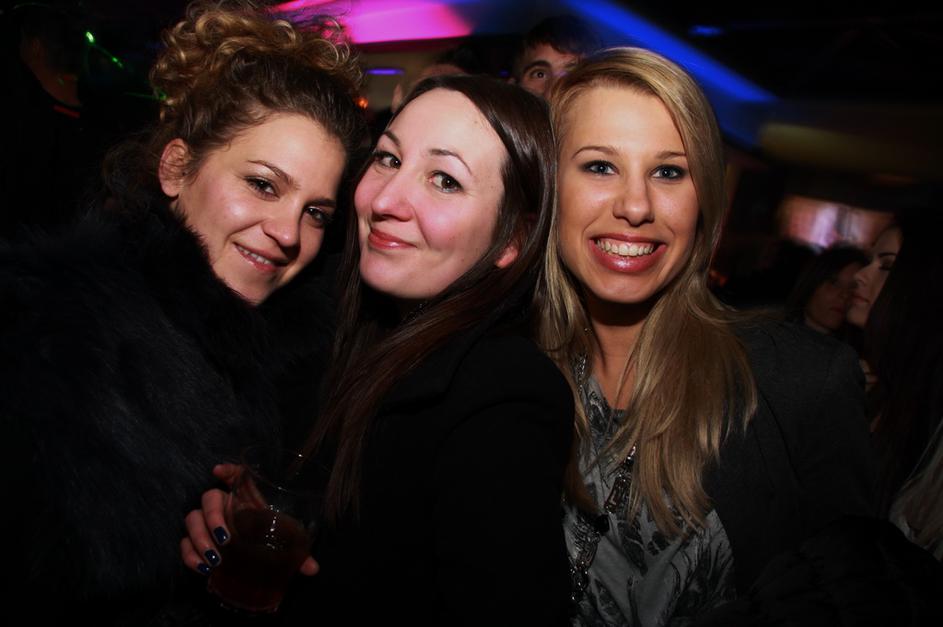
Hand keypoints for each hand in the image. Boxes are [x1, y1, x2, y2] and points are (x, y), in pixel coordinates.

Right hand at [179, 463, 319, 575]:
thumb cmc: (269, 542)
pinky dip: (189, 556)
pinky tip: (202, 568)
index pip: (236, 476)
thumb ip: (297, 553)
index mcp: (246, 500)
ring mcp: (207, 524)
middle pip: (208, 498)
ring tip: (214, 558)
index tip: (218, 471)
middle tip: (225, 538)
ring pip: (192, 519)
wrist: (254, 561)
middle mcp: (224, 507)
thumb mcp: (284, 544)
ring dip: (199, 538)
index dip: (228, 471)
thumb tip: (312, 568)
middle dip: (213, 517)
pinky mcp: (196, 543)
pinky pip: (184, 544)